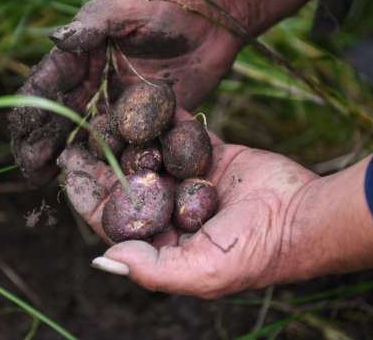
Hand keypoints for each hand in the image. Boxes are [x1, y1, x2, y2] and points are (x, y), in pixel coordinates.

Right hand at [9, 0, 243, 186]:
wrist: (216, 22)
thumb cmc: (171, 3)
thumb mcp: (130, 7)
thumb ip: (95, 24)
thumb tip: (55, 39)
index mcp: (81, 55)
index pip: (46, 84)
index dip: (31, 108)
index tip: (21, 133)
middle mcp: (93, 84)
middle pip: (58, 118)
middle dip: (40, 144)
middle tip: (31, 171)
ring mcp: (118, 105)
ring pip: (83, 137)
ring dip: (66, 160)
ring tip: (48, 183)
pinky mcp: (144, 121)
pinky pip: (120, 145)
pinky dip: (105, 162)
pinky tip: (92, 180)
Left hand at [60, 110, 372, 297]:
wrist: (304, 218)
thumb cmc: (253, 253)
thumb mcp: (200, 272)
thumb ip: (151, 268)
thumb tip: (102, 258)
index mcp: (164, 243)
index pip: (115, 220)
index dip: (89, 197)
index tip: (68, 171)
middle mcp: (174, 212)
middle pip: (128, 184)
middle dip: (102, 162)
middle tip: (78, 138)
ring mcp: (193, 182)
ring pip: (152, 155)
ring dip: (129, 137)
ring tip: (104, 115)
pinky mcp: (213, 157)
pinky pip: (184, 133)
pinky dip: (165, 117)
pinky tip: (142, 99)